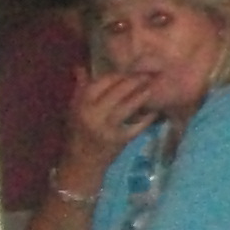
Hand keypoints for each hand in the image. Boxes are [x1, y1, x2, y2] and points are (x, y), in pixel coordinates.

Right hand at [57, 66, 153, 190]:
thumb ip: (81, 89)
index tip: (130, 69)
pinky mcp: (119, 140)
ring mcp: (107, 128)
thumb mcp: (74, 109)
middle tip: (148, 74)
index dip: (117, 75)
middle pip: (116, 92)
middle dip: (133, 81)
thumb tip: (80, 68)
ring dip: (140, 96)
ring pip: (126, 107)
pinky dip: (146, 119)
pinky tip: (155, 112)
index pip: (100, 83)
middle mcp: (93, 115)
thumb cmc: (78, 132)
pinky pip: (136, 126)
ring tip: (151, 87)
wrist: (82, 162)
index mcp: (81, 105)